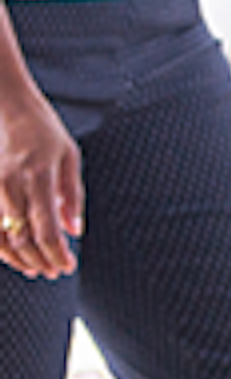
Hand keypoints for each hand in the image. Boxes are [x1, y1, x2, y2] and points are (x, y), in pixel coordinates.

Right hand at [0, 79, 80, 280]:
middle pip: (24, 237)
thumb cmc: (43, 130)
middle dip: (40, 260)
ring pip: (2, 236)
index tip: (67, 267)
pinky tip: (14, 255)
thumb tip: (75, 230)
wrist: (6, 106)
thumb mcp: (69, 156)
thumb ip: (72, 195)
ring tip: (36, 269)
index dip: (56, 253)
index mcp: (40, 176)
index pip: (47, 228)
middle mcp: (13, 184)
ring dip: (20, 259)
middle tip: (55, 272)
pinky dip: (1, 246)